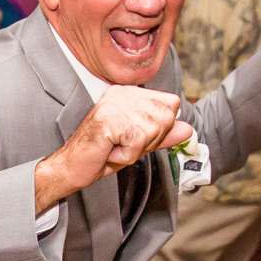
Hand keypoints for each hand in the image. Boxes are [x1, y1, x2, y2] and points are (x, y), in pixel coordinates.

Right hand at [35, 86, 187, 211]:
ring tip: (116, 148)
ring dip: (137, 148)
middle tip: (124, 145)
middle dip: (150, 140)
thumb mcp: (139, 143)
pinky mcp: (109, 119)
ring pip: (153, 129)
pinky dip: (127, 155)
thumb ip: (163, 134)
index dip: (160, 128)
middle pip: (166, 116)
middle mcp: (122, 93)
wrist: (73, 167)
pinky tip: (111, 152)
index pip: (170, 103)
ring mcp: (115, 104)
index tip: (135, 137)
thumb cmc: (101, 154)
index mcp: (130, 93)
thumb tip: (188, 128)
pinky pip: (138, 141)